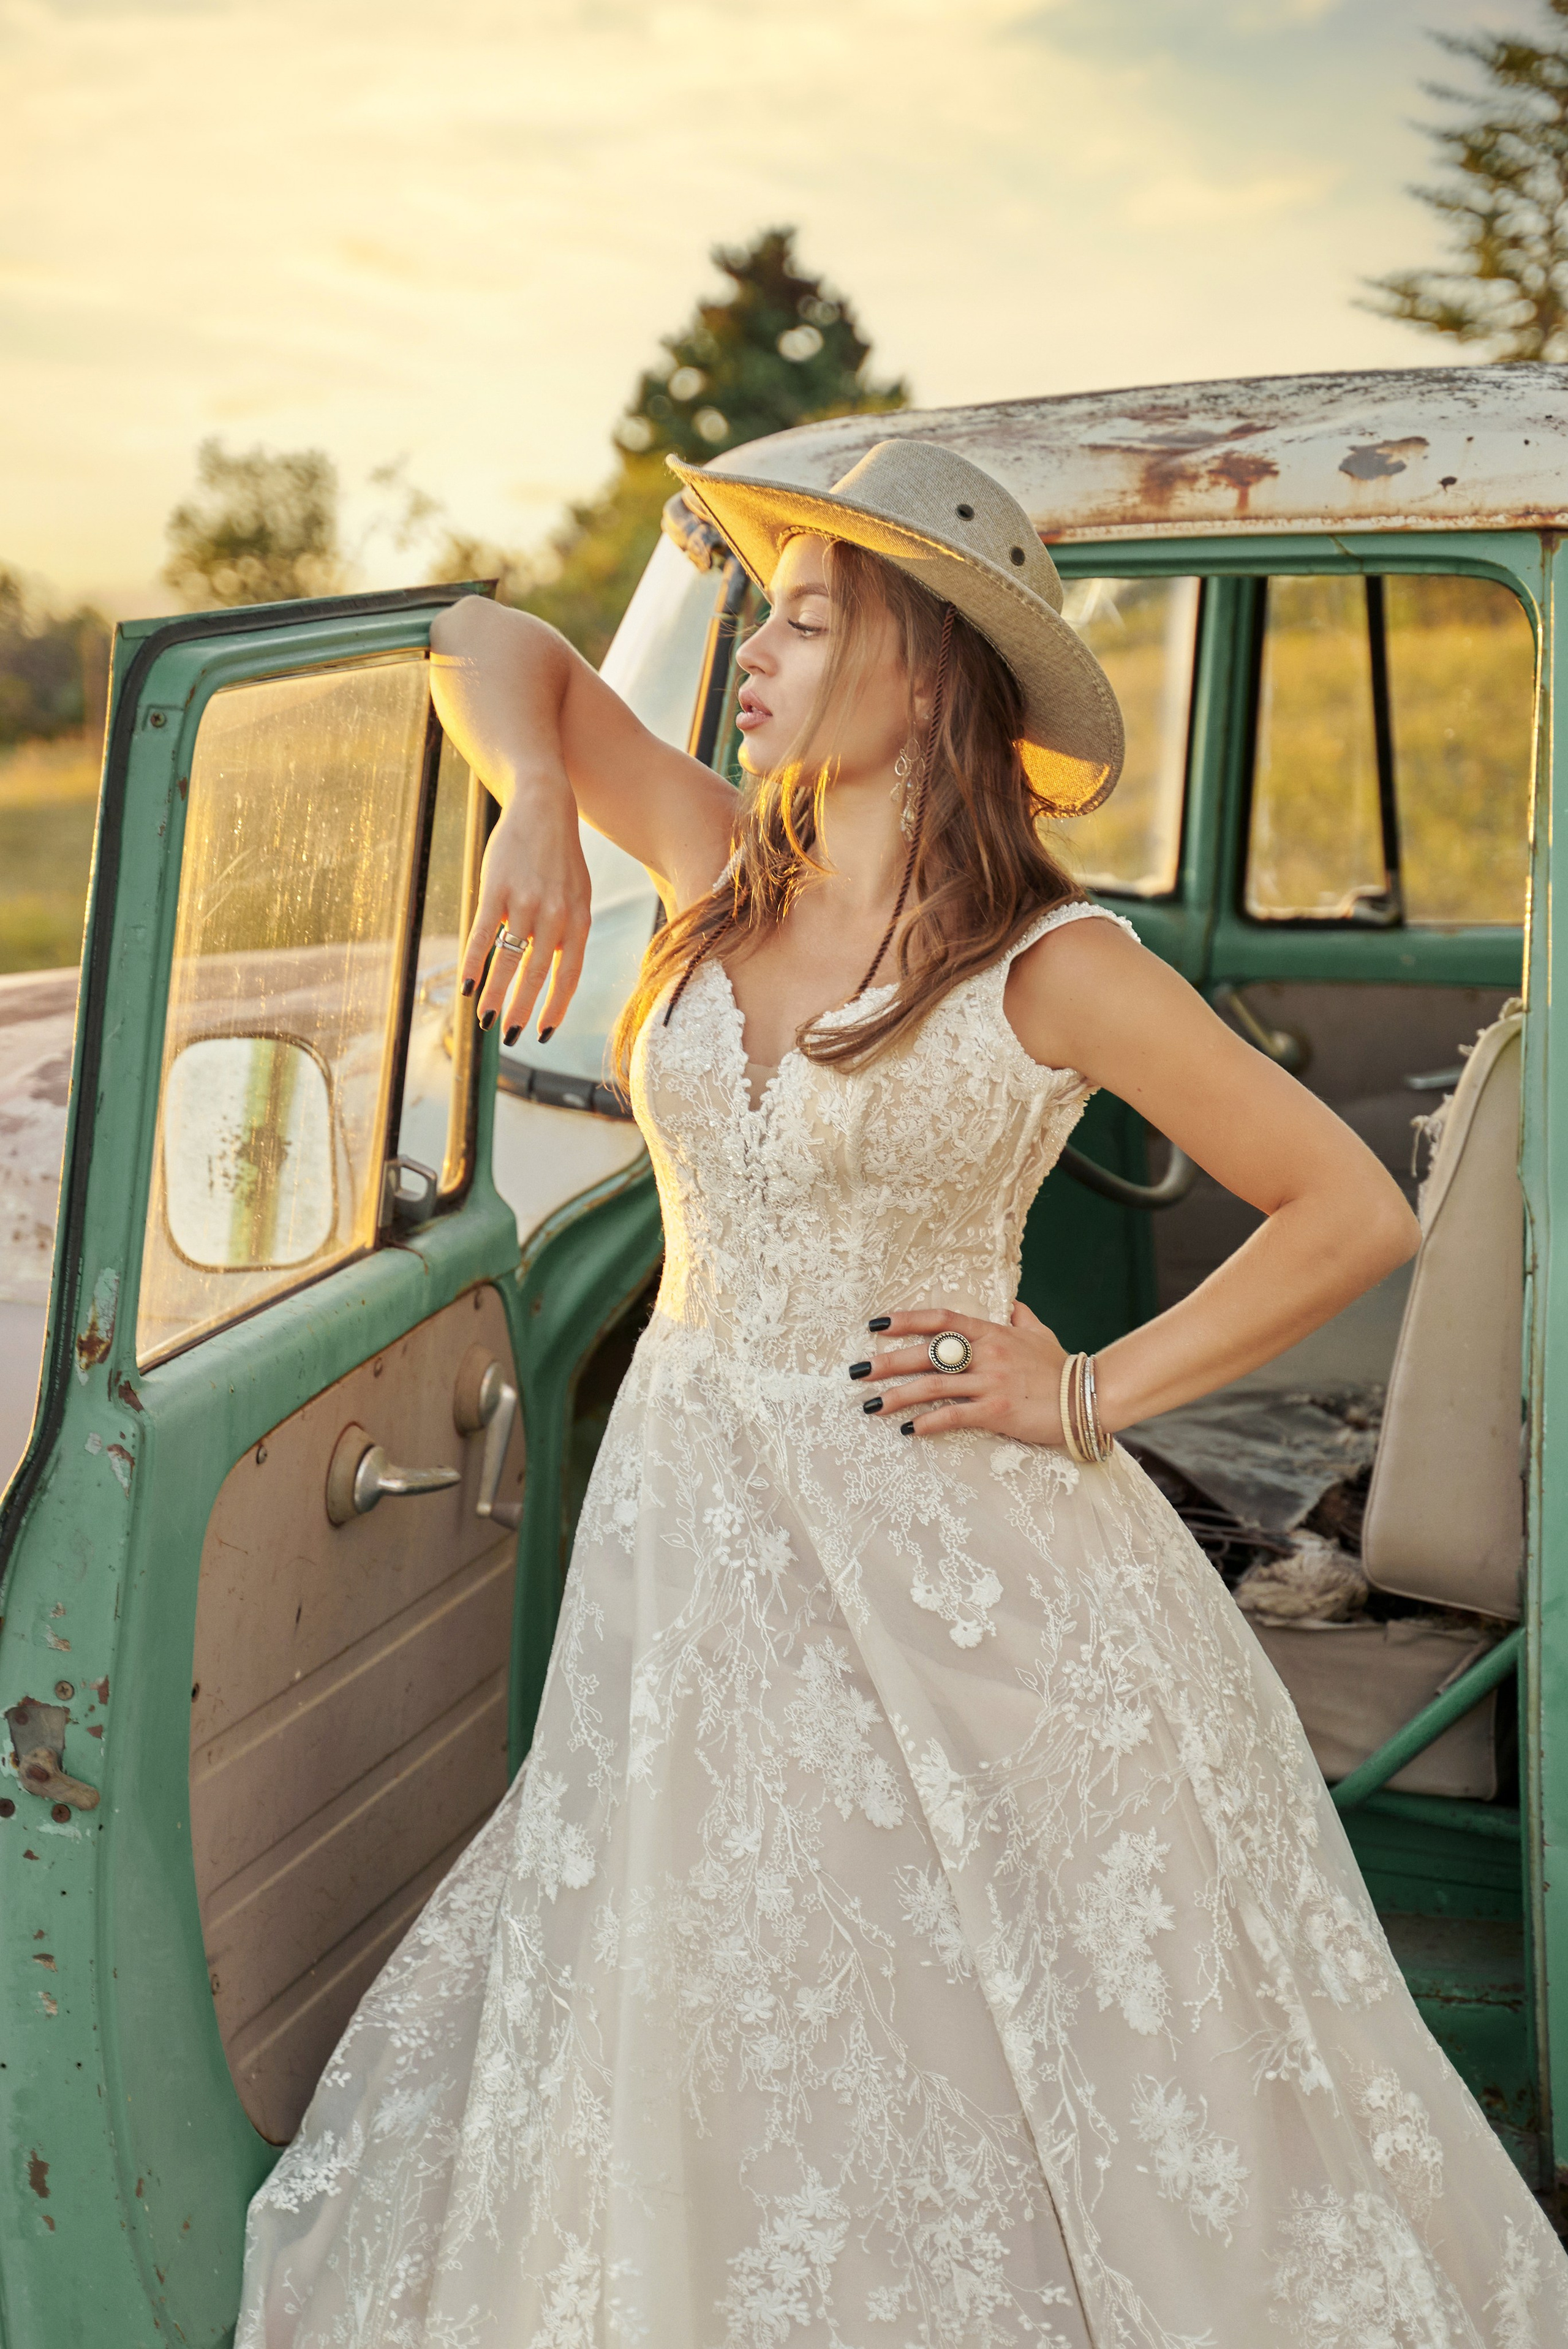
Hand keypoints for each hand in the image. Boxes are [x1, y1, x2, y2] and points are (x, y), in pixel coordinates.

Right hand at [461, 784, 591, 1044]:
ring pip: (509, 961)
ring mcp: (526, 904)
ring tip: (484, 1020)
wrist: (544, 806)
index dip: (555, 1008)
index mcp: (579, 921)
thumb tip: (558, 972)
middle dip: (521, 1011)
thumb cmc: (561, 856)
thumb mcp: (579, 895)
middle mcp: (556, 917)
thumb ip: (571, 932)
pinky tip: (466, 986)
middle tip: (509, 1037)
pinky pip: (483, 936)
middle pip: (538, 976)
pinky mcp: (497, 891)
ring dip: (494, 995)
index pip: (569, 977)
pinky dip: (473, 963)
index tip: (543, 1034)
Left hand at [849, 1302, 1069, 1442]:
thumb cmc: (1061, 1368)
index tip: (876, 1326)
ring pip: (933, 1386)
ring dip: (897, 1396)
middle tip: (857, 1371)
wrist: (1089, 1398)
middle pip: (926, 1354)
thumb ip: (1021, 1318)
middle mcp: (987, 1353)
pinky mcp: (997, 1410)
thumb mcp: (1040, 1334)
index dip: (906, 1320)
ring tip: (869, 1405)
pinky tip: (909, 1429)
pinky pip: (955, 1415)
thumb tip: (1012, 1305)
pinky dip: (929, 1422)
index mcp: (992, 1332)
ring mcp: (991, 1382)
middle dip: (887, 1362)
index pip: (941, 1319)